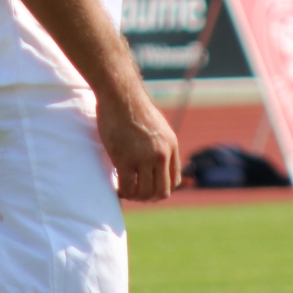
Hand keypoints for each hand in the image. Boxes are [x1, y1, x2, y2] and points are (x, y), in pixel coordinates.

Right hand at [96, 87, 181, 201]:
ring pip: (145, 193)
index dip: (161, 189)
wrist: (120, 94)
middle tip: (136, 195)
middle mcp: (161, 154)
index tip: (148, 188)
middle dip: (150, 198)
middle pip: (162, 191)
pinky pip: (128, 187)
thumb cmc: (132, 106)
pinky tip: (118, 188)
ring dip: (136, 197)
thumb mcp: (156, 126)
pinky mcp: (125, 159)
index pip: (174, 180)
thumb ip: (158, 144)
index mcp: (171, 146)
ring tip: (126, 192)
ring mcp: (144, 158)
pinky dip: (123, 192)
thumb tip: (154, 160)